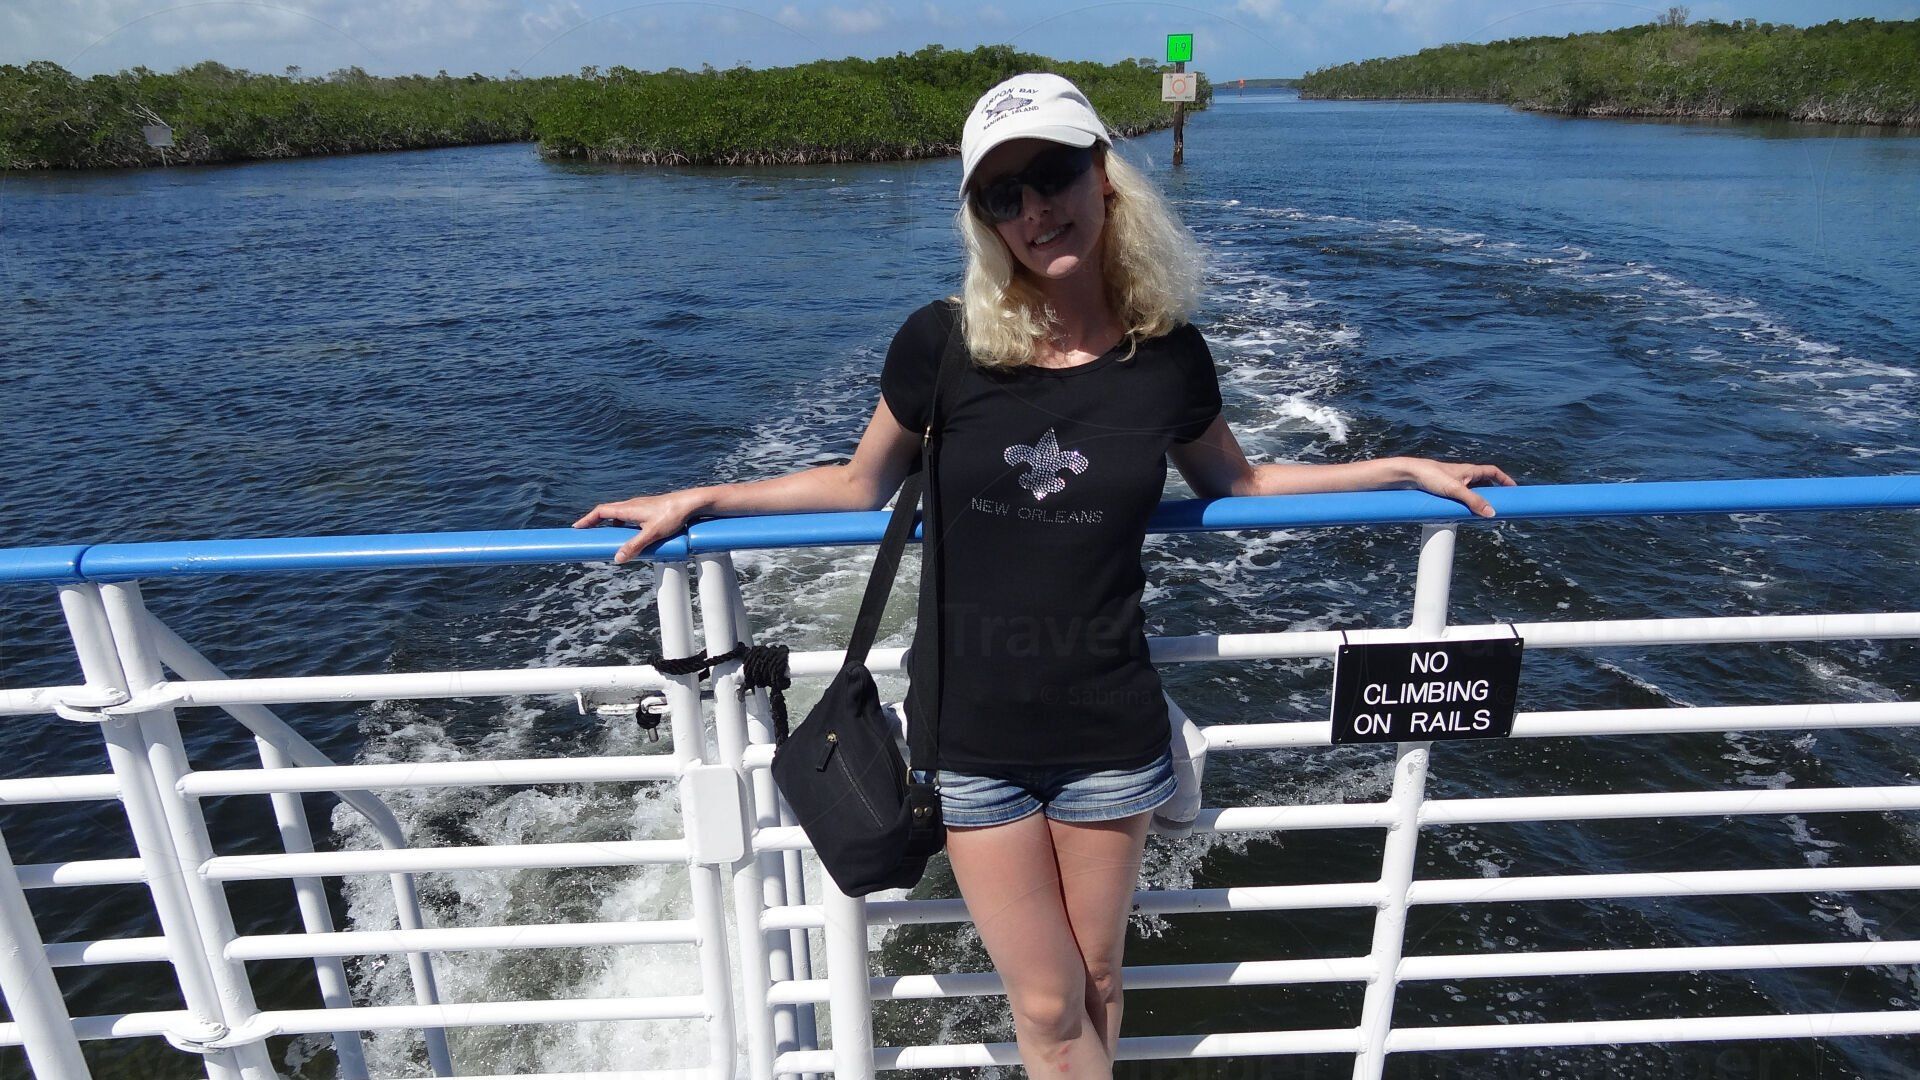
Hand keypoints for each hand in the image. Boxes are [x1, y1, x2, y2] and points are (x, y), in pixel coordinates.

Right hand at [572, 489, 706, 563]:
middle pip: (607, 511)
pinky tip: (630, 535)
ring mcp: (641, 506)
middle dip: (594, 522)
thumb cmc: (672, 516)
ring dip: (609, 523)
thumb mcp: (652, 534)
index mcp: (628, 509)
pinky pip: (629, 516)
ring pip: (619, 514)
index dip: (587, 520)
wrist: (691, 503)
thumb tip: (616, 558)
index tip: (576, 528)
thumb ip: (634, 546)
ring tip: (606, 537)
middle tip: (586, 533)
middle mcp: (631, 505)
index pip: (601, 511)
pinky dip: (623, 524)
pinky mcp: (649, 509)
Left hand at [1398, 458, 1516, 517]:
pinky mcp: (1443, 488)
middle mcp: (1463, 474)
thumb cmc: (1432, 477)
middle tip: (1500, 505)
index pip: (1493, 472)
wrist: (1408, 474)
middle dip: (1493, 492)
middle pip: (1484, 482)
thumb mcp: (1456, 490)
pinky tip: (1464, 512)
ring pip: (1472, 490)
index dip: (1504, 479)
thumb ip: (1473, 501)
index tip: (1514, 489)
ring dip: (1479, 499)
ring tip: (1483, 512)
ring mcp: (1453, 482)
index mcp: (1470, 470)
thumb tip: (1492, 514)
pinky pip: (1460, 496)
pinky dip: (1466, 503)